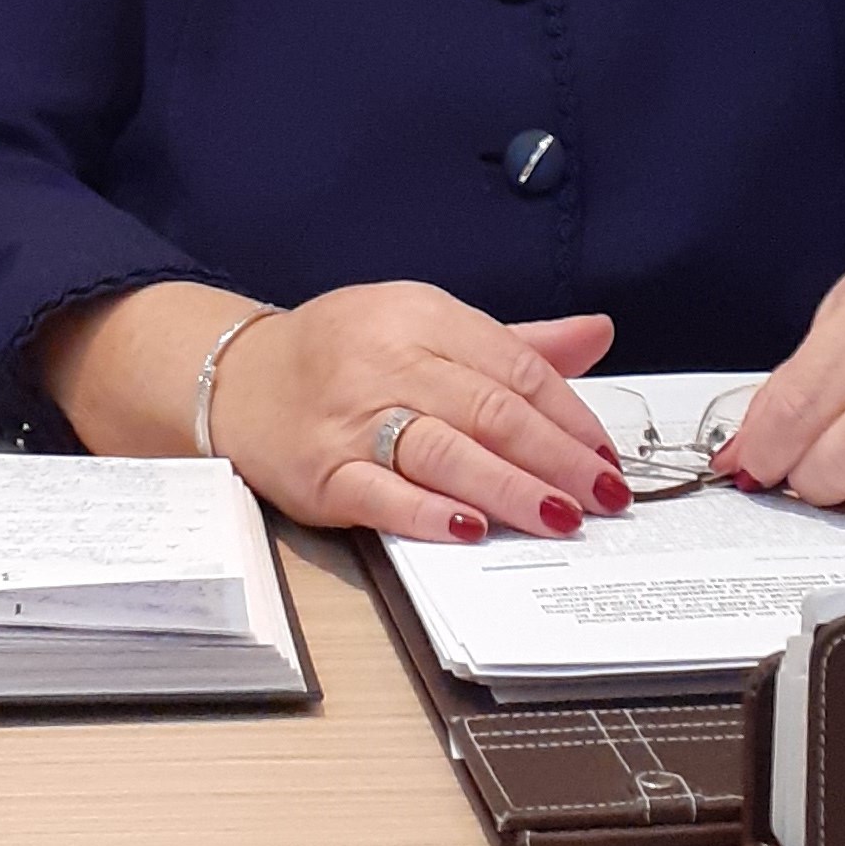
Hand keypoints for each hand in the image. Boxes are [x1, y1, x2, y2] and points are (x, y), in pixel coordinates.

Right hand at [209, 288, 629, 544]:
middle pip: (488, 411)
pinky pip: (379, 494)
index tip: (607, 456)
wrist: (237, 379)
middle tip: (604, 495)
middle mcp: (386, 361)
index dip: (569, 415)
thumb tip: (598, 334)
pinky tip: (471, 528)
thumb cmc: (346, 353)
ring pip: (443, 452)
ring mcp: (349, 419)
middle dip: (555, 458)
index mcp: (420, 316)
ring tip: (561, 516)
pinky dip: (427, 513)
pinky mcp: (319, 473)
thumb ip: (513, 343)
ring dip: (509, 488)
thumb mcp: (425, 325)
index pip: (513, 367)